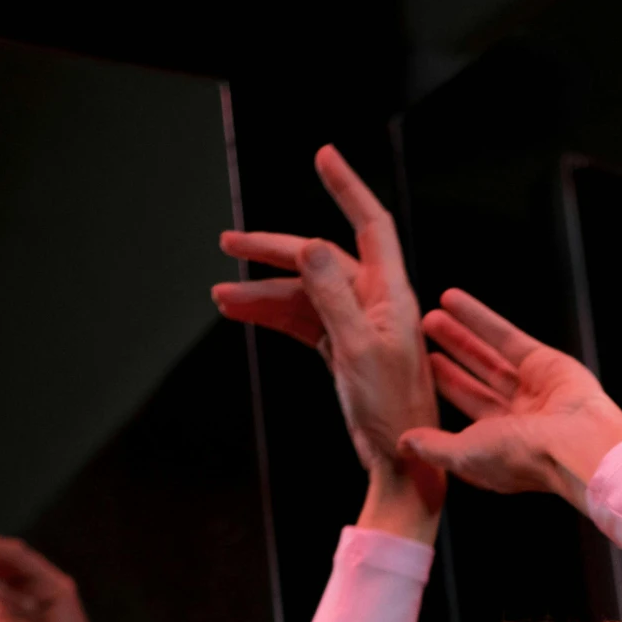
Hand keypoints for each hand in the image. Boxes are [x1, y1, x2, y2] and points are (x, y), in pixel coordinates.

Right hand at [214, 145, 442, 537]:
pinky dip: (273, 316)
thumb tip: (308, 245)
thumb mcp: (358, 352)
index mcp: (391, 296)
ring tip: (221, 298)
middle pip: (321, 259)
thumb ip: (332, 297)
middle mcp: (377, 305)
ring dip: (263, 293)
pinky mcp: (344, 352)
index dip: (347, 187)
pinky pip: (304, 322)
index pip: (369, 225)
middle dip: (274, 251)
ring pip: (305, 294)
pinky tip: (241, 313)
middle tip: (229, 242)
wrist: (400, 466)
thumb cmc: (390, 413)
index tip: (323, 155)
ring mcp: (359, 328)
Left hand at [401, 292, 621, 507]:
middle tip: (423, 337)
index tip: (419, 372)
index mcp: (500, 446)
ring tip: (430, 317)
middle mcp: (517, 419)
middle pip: (476, 381)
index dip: (446, 389)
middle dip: (451, 359)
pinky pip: (505, 336)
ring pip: (489, 357)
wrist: (577, 446)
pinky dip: (479, 318)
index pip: (467, 412)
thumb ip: (435, 447)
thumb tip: (404, 443)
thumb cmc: (524, 459)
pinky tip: (453, 301)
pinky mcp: (543, 362)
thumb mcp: (465, 457)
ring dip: (459, 335)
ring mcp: (532, 390)